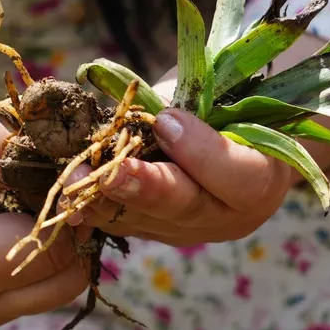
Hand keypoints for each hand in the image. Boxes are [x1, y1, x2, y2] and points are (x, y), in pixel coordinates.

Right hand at [0, 119, 89, 329]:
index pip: (48, 246)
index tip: (71, 165)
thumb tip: (52, 151)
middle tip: (61, 178)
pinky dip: (39, 259)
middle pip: (64, 276)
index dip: (70, 204)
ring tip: (36, 196)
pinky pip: (30, 294)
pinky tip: (13, 220)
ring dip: (62, 244)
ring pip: (56, 290)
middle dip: (75, 226)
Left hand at [67, 107, 291, 246]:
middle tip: (112, 171)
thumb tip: (155, 109)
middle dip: (144, 187)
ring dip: (105, 198)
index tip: (166, 120)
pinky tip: (67, 196)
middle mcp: (229, 216)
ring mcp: (191, 231)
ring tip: (75, 178)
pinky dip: (93, 208)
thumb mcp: (228, 96)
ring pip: (147, 220)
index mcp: (263, 178)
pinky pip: (123, 223)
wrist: (235, 141)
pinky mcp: (157, 232)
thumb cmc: (234, 105)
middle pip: (186, 206)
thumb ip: (199, 103)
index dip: (200, 152)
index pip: (237, 176)